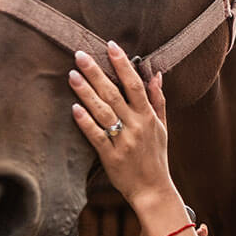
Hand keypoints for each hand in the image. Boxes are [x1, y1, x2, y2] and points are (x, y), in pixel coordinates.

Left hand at [69, 41, 173, 206]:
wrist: (153, 190)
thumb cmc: (156, 157)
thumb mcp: (163, 127)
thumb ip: (158, 100)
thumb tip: (156, 75)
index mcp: (148, 117)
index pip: (135, 85)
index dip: (123, 65)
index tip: (110, 46)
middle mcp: (136, 126)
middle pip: (114, 94)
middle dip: (96, 72)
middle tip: (80, 55)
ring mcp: (123, 141)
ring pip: (102, 112)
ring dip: (86, 92)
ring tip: (72, 75)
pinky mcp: (110, 157)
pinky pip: (96, 136)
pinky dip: (85, 122)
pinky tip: (74, 108)